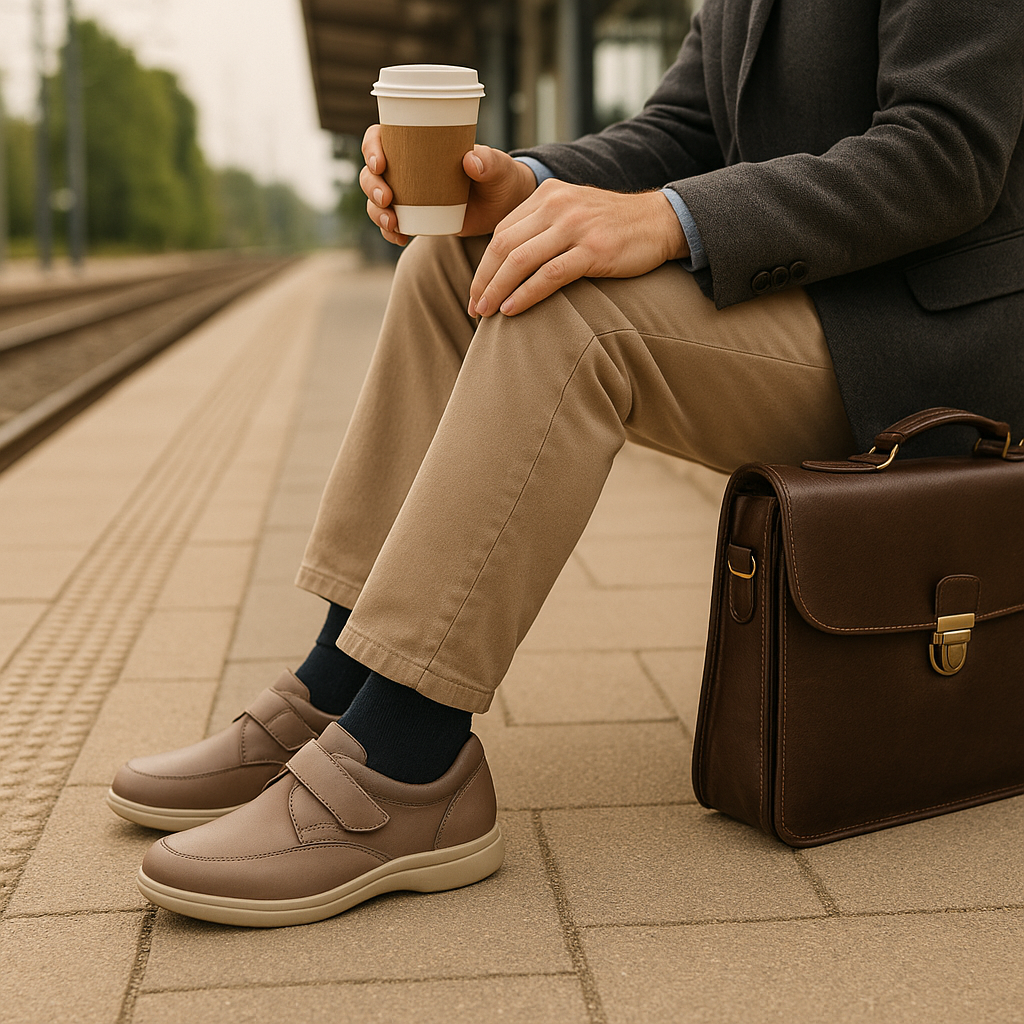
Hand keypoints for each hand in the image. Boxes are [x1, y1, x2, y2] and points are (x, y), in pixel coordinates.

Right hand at [360, 126, 535, 245]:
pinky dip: (390, 232)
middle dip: (372, 186)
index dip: (372, 148)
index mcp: (419, 143)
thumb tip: (471, 160)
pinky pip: (392, 225)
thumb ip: (489, 161)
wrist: (503, 208)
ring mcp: (408, 194)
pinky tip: (400, 238)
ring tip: (394, 225)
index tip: (380, 164)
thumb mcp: (498, 168)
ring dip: (377, 213)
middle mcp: (407, 168)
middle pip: (372, 172)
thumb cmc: (500, 179)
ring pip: (377, 200)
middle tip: (388, 199)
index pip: (381, 137)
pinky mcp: (414, 217)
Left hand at [467, 181, 689, 316]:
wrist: (660, 221)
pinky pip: (549, 274)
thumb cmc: (613, 227)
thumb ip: (543, 228)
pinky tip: (512, 310)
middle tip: (474, 308)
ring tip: (486, 314)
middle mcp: (557, 205)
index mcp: (547, 195)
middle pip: (504, 245)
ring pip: (521, 260)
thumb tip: (509, 264)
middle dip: (483, 280)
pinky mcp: (593, 249)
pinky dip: (526, 295)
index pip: (502, 232)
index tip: (476, 292)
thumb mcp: (573, 214)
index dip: (483, 265)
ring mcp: (575, 226)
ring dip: (498, 290)